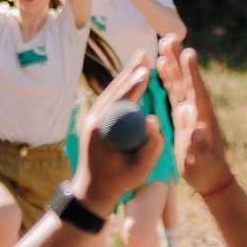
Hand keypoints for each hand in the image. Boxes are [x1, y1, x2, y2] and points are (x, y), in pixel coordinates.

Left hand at [72, 55, 162, 213]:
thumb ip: (150, 147)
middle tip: (143, 53)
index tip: (145, 71)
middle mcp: (92, 120)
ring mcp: (90, 120)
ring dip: (125, 76)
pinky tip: (130, 80)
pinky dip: (120, 88)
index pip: (119, 101)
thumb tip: (155, 121)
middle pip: (112, 90)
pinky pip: (109, 100)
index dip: (133, 85)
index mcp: (99, 130)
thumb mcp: (138, 170)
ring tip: (139, 60)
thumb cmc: (116, 183)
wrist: (91, 193)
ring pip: (109, 92)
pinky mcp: (94, 123)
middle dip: (129, 72)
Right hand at [156, 37, 235, 197]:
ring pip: (180, 82)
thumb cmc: (204, 169)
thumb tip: (193, 125)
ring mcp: (191, 110)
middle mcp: (197, 109)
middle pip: (187, 79)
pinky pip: (175, 91)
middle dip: (178, 59)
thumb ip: (196, 142)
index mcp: (202, 118)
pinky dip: (169, 78)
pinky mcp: (184, 114)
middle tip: (169, 38)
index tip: (187, 52)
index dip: (191, 73)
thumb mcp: (199, 158)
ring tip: (163, 43)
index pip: (196, 91)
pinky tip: (161, 66)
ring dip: (172, 63)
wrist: (209, 176)